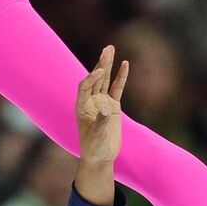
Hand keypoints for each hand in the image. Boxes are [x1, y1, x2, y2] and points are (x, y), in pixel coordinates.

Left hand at [76, 46, 128, 165]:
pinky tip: (125, 65)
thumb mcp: (96, 137)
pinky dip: (121, 77)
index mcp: (82, 106)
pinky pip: (117, 88)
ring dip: (108, 65)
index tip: (99, 71)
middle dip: (101, 63)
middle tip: (107, 49)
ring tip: (111, 49)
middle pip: (95, 78)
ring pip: (106, 80)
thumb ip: (101, 123)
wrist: (100, 156)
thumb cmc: (94, 148)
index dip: (91, 78)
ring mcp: (102, 102)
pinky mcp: (113, 106)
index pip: (85, 86)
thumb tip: (106, 110)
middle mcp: (90, 101)